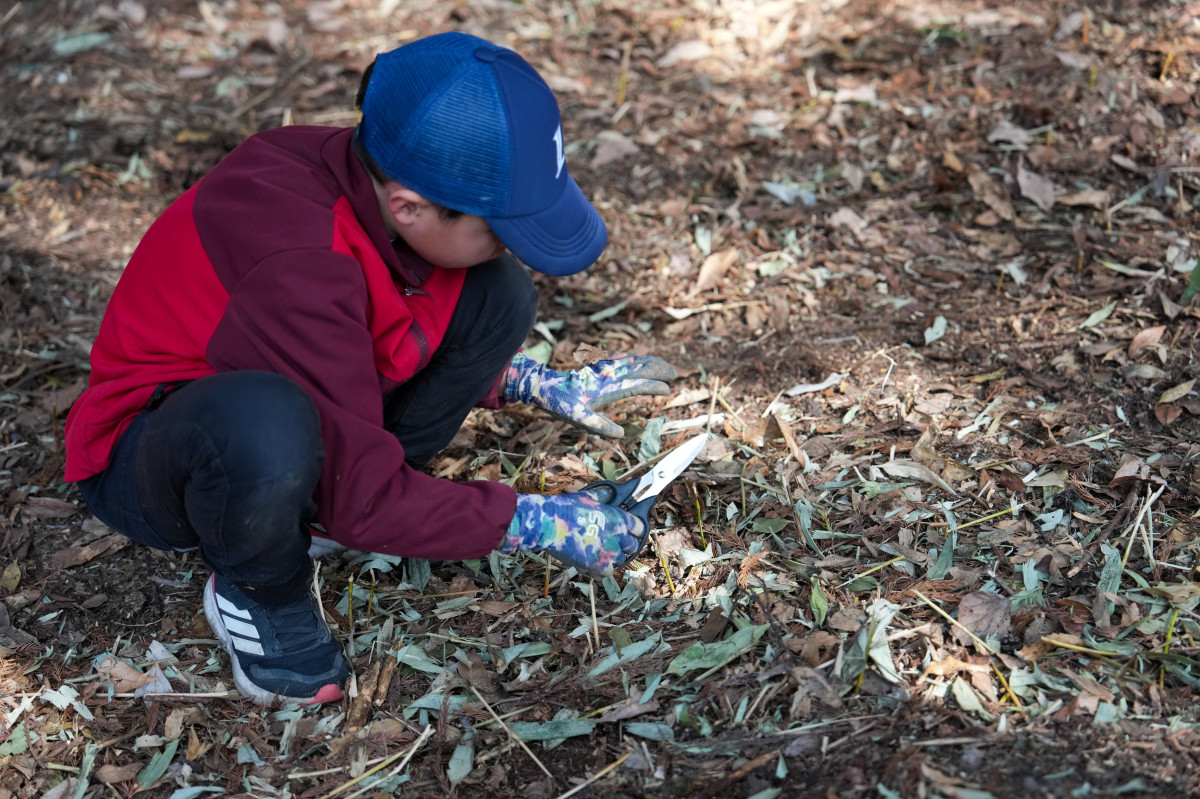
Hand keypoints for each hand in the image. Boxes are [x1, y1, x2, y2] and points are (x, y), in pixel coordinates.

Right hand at [500, 491, 646, 575]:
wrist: (550, 524)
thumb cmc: (567, 507)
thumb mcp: (588, 497)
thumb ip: (603, 496)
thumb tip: (610, 493)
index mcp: (619, 519)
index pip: (639, 527)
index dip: (634, 528)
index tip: (629, 529)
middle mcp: (618, 538)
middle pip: (631, 546)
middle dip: (624, 544)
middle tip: (613, 542)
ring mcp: (608, 554)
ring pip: (619, 560)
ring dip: (612, 556)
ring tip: (601, 552)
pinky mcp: (596, 568)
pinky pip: (605, 572)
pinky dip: (600, 569)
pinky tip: (592, 563)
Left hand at [504, 352, 676, 437]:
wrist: (544, 385)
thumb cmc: (561, 404)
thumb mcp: (578, 419)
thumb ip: (600, 426)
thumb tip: (620, 435)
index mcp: (608, 388)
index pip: (638, 384)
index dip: (654, 386)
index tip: (668, 390)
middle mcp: (610, 375)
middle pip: (641, 367)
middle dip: (660, 369)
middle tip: (676, 374)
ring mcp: (605, 368)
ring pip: (634, 361)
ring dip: (652, 362)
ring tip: (666, 367)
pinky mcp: (600, 366)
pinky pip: (624, 359)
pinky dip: (637, 359)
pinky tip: (641, 361)